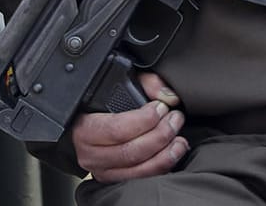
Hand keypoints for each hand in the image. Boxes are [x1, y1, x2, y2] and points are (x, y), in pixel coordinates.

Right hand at [70, 71, 187, 181]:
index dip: (144, 120)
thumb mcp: (120, 85)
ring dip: (165, 154)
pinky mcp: (116, 180)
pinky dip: (162, 167)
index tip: (161, 108)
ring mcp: (103, 171)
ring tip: (179, 139)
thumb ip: (146, 84)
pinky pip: (142, 178)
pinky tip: (172, 153)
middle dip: (160, 135)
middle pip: (130, 151)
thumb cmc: (103, 105)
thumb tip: (167, 97)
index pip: (116, 129)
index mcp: (86, 130)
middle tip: (175, 119)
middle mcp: (91, 155)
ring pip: (138, 169)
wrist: (88, 128)